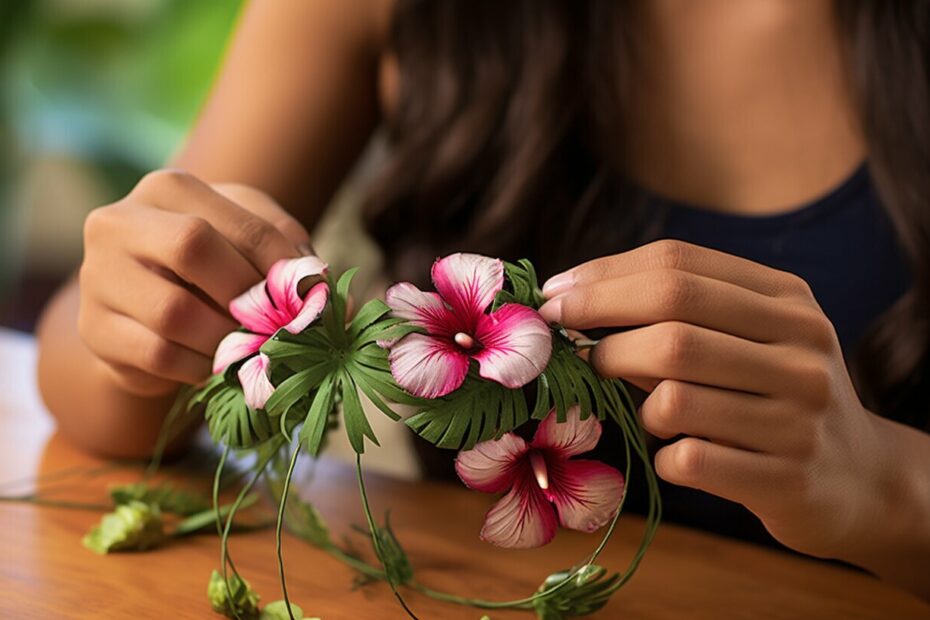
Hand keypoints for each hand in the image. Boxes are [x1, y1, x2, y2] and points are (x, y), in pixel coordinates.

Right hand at [78, 169, 311, 396]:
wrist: (151, 310)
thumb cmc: (217, 266)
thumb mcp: (255, 244)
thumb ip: (295, 260)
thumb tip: (334, 303)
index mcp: (169, 188)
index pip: (242, 224)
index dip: (285, 268)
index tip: (311, 298)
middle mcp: (120, 222)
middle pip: (193, 248)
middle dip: (248, 295)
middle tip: (278, 324)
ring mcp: (98, 276)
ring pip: (174, 312)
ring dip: (227, 339)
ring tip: (250, 347)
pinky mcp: (94, 330)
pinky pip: (158, 355)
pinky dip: (199, 367)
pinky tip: (214, 363)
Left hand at [539, 239, 890, 559]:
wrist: (859, 480)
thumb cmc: (774, 397)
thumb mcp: (750, 339)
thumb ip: (679, 315)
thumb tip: (571, 301)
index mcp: (787, 300)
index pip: (677, 263)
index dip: (602, 277)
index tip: (553, 296)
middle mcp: (802, 349)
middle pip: (672, 320)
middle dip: (603, 333)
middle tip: (574, 353)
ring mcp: (800, 416)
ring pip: (673, 395)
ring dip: (637, 404)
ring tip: (648, 412)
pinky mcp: (787, 478)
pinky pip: (687, 460)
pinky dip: (664, 455)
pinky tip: (678, 453)